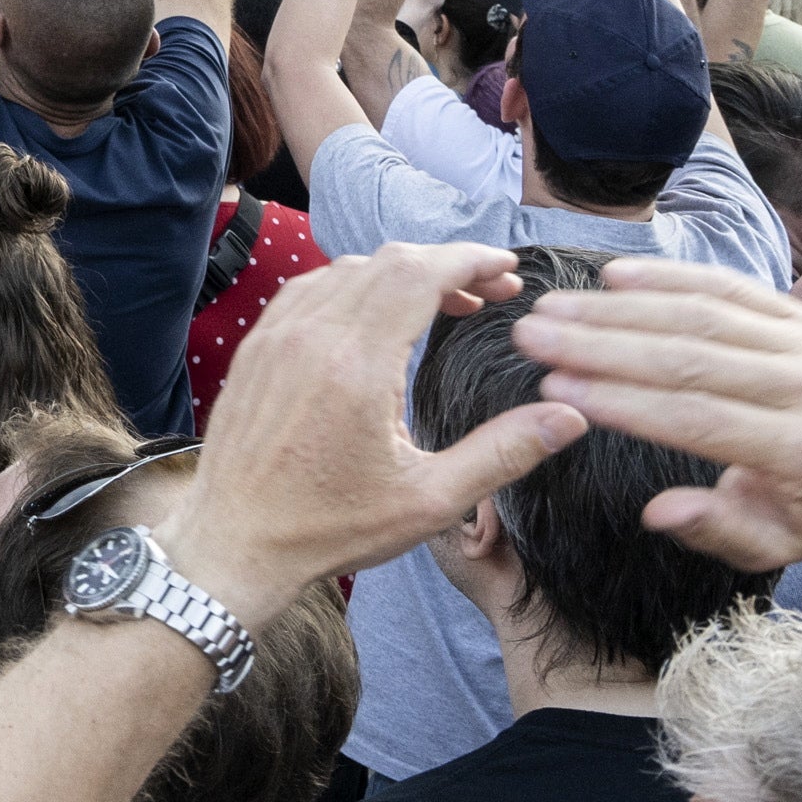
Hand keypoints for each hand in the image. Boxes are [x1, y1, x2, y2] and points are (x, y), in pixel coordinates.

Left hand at [146, 244, 586, 626]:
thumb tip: (568, 416)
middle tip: (491, 291)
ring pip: (348, 269)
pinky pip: (311, 288)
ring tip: (448, 303)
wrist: (233, 541)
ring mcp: (276, 335)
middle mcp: (311, 334)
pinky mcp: (256, 346)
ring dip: (401, 273)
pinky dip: (356, 285)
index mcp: (356, 363)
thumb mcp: (430, 500)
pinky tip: (381, 316)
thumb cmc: (329, 527)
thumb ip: (503, 453)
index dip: (470, 259)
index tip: (507, 268)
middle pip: (388, 261)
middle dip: (447, 265)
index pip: (419, 273)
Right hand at [508, 257, 801, 574]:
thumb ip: (718, 529)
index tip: (557, 389)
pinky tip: (614, 276)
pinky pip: (726, 287)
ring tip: (554, 308)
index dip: (623, 402)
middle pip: (691, 357)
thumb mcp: (771, 547)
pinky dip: (667, 277)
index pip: (698, 418)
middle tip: (533, 337)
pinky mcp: (800, 316)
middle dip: (601, 344)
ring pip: (701, 315)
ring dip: (618, 309)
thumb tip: (659, 511)